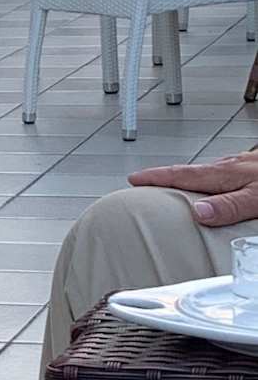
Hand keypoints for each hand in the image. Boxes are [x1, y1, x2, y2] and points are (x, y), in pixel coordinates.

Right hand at [129, 151, 257, 226]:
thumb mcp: (256, 199)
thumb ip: (228, 206)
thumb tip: (198, 212)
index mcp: (223, 174)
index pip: (180, 174)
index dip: (154, 177)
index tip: (134, 179)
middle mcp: (228, 167)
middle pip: (187, 173)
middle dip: (164, 179)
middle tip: (145, 186)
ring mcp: (239, 166)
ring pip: (204, 174)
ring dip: (186, 181)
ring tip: (174, 191)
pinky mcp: (250, 169)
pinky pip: (219, 176)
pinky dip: (206, 183)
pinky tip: (213, 190)